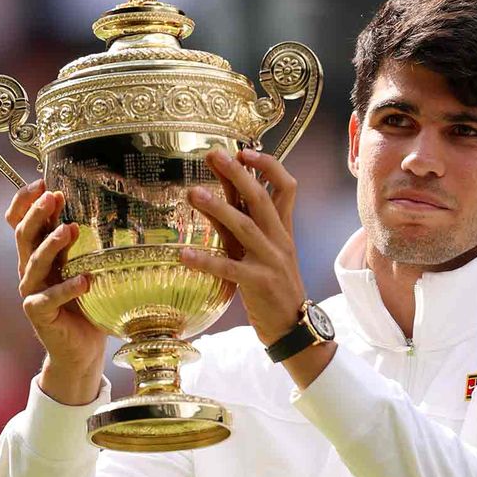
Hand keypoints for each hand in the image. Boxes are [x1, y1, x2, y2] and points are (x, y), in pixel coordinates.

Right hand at [6, 181, 106, 404]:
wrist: (82, 348)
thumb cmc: (89, 304)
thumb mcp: (89, 268)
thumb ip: (90, 246)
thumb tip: (117, 210)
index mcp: (39, 255)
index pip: (19, 222)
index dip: (24, 202)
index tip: (41, 180)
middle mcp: (30, 271)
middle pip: (23, 236)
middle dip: (37, 214)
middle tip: (54, 196)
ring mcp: (31, 292)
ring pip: (32, 263)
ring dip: (51, 244)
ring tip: (71, 229)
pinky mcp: (39, 315)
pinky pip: (49, 299)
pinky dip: (67, 289)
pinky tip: (85, 281)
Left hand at [182, 148, 306, 346]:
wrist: (293, 325)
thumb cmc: (273, 285)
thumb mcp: (261, 250)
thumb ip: (243, 223)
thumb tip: (220, 193)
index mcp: (283, 229)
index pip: (286, 187)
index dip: (268, 166)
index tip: (244, 151)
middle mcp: (280, 240)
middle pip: (262, 199)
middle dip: (238, 174)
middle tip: (214, 154)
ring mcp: (271, 261)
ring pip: (245, 227)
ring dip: (218, 208)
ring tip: (192, 193)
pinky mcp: (259, 284)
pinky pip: (229, 269)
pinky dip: (206, 261)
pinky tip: (183, 254)